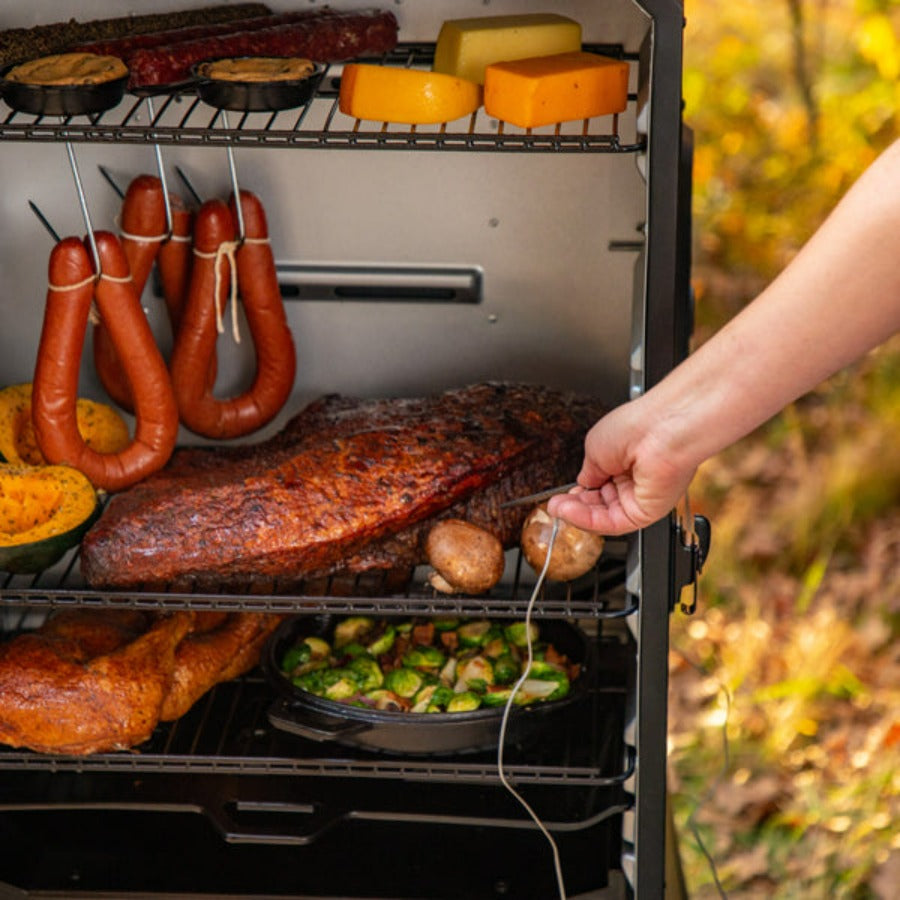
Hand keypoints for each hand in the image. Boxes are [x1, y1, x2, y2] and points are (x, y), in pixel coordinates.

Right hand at [546, 400, 695, 535]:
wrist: (660, 430)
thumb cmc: (636, 427)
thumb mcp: (595, 447)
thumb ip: (587, 472)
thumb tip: (580, 485)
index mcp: (624, 461)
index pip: (596, 486)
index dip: (576, 493)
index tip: (559, 495)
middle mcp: (634, 480)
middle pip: (598, 504)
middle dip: (574, 506)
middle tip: (554, 505)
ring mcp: (640, 497)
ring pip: (603, 517)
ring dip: (577, 514)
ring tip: (558, 508)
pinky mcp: (646, 513)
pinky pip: (612, 523)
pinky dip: (588, 520)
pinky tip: (570, 512)